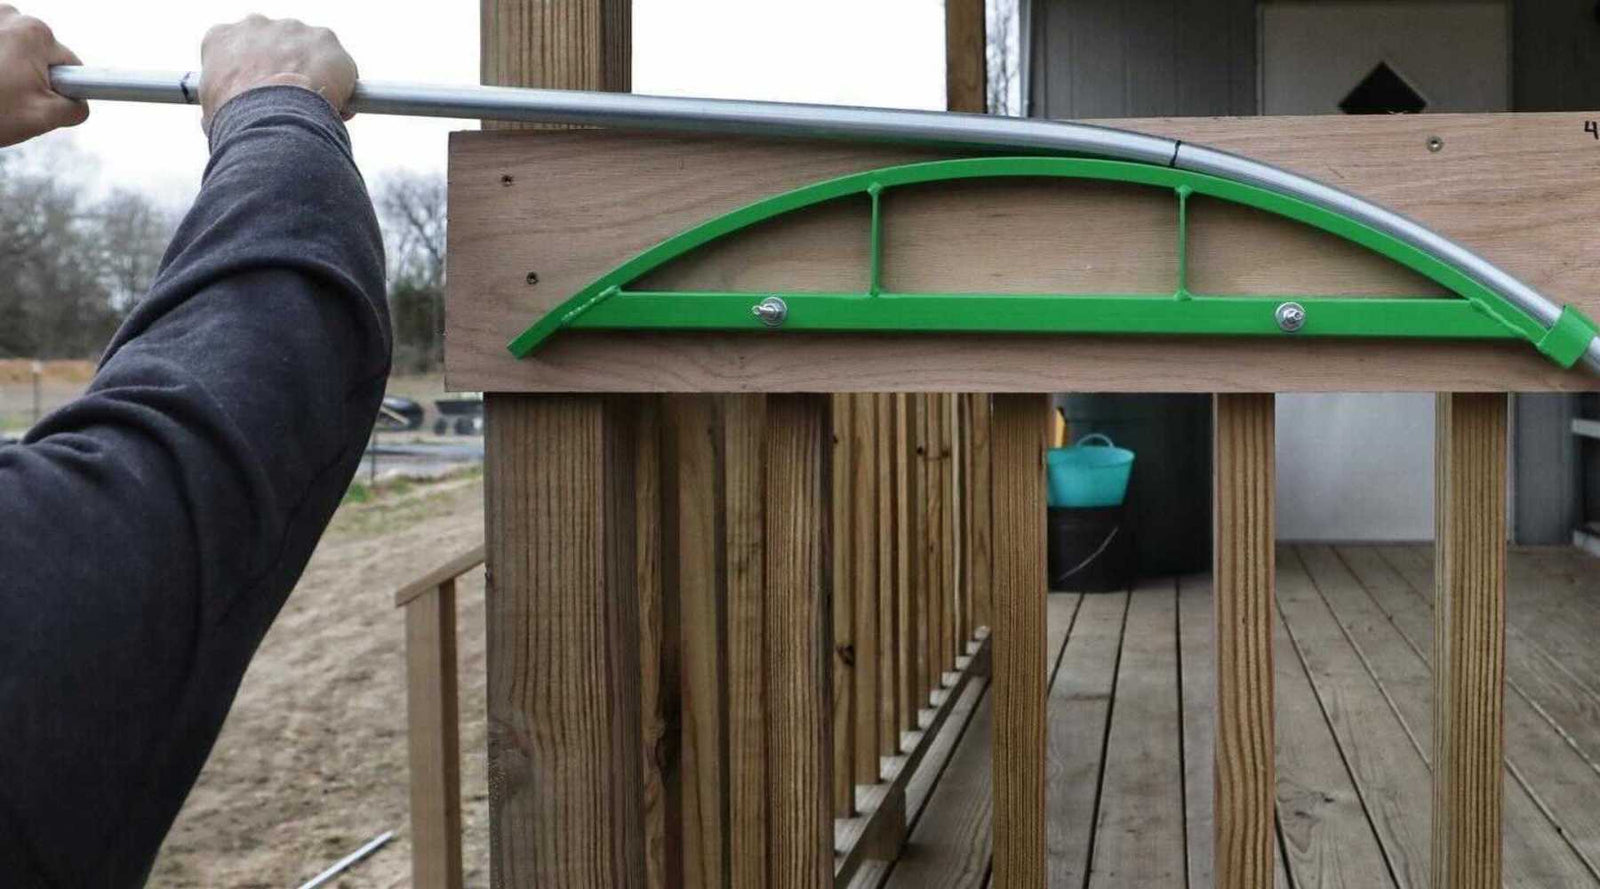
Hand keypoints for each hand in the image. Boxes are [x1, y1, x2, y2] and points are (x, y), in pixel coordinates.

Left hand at [0, 6, 88, 147]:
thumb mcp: (42, 118)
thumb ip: (75, 109)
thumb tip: (80, 105)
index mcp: (35, 34)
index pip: (69, 64)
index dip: (61, 87)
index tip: (39, 99)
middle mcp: (10, 14)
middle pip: (37, 52)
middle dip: (29, 74)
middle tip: (8, 98)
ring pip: (11, 47)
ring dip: (5, 66)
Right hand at [199, 15, 357, 133]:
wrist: (270, 120)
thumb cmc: (236, 123)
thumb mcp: (213, 111)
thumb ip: (223, 102)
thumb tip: (227, 120)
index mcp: (222, 38)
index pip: (240, 52)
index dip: (256, 77)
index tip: (264, 97)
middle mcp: (256, 25)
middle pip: (280, 48)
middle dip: (289, 72)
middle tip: (293, 104)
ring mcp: (293, 30)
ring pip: (313, 54)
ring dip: (319, 78)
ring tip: (317, 111)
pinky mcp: (327, 40)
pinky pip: (342, 66)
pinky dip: (345, 87)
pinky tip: (337, 109)